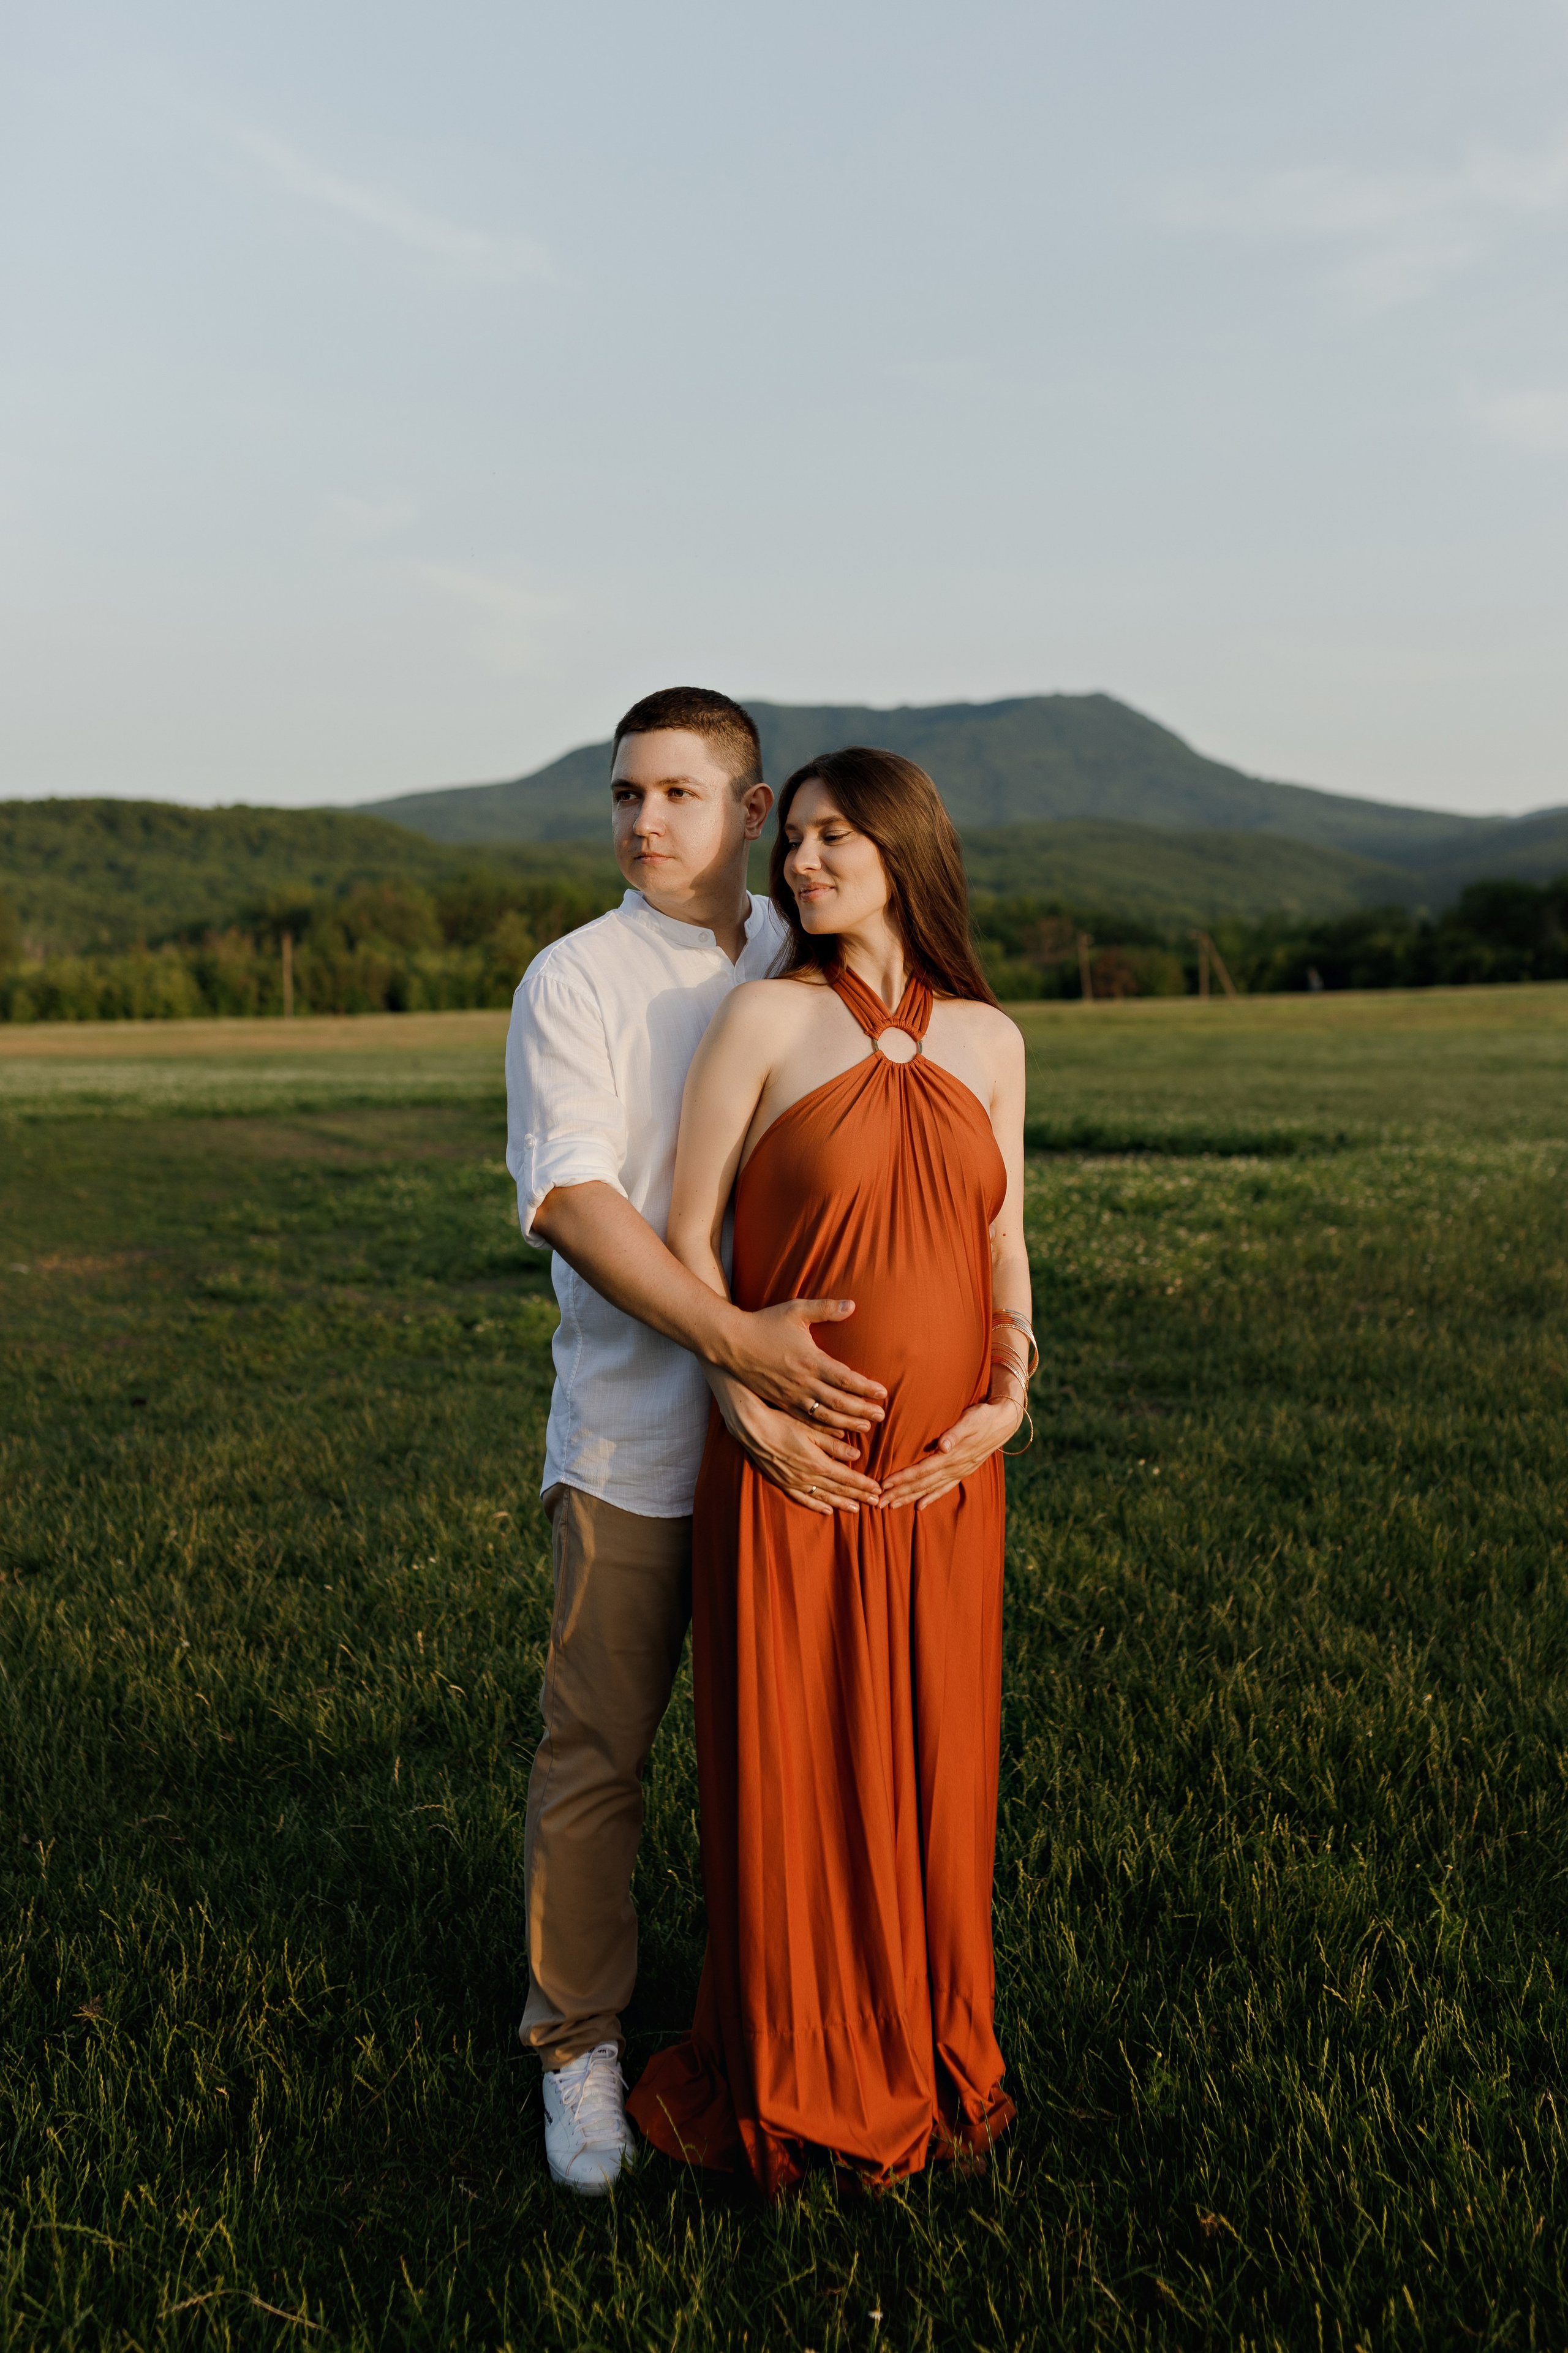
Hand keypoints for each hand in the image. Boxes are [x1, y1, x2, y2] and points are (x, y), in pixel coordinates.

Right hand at [710, 1372, 881, 1516]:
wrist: (753, 1429)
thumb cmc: (782, 1423)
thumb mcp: (811, 1430)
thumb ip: (833, 1444)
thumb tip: (855, 1456)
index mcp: (818, 1463)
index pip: (847, 1477)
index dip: (864, 1484)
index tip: (877, 1489)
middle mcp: (808, 1477)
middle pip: (839, 1489)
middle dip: (858, 1495)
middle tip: (875, 1502)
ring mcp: (795, 1482)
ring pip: (823, 1496)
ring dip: (841, 1503)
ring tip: (856, 1509)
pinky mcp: (783, 1482)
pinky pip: (803, 1499)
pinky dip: (816, 1506)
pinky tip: (827, 1510)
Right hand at [723, 1297, 886, 1433]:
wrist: (731, 1342)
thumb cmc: (764, 1323)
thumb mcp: (795, 1310)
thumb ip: (826, 1309)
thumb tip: (853, 1305)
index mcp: (811, 1360)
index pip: (846, 1379)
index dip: (866, 1388)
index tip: (883, 1393)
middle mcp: (803, 1382)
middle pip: (840, 1402)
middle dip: (863, 1410)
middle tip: (881, 1416)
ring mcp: (791, 1395)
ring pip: (825, 1415)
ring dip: (847, 1423)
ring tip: (865, 1428)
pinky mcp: (780, 1402)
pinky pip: (806, 1420)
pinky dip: (823, 1429)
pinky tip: (835, 1432)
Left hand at [876, 1397, 1022, 1512]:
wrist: (1004, 1421)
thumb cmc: (983, 1416)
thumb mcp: (970, 1420)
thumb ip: (955, 1433)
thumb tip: (943, 1446)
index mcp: (951, 1456)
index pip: (921, 1470)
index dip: (902, 1478)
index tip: (884, 1484)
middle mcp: (954, 1468)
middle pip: (921, 1484)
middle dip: (899, 1493)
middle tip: (879, 1503)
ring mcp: (959, 1472)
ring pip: (930, 1489)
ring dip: (910, 1497)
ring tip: (891, 1506)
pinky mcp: (963, 1471)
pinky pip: (944, 1488)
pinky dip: (931, 1497)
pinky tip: (919, 1506)